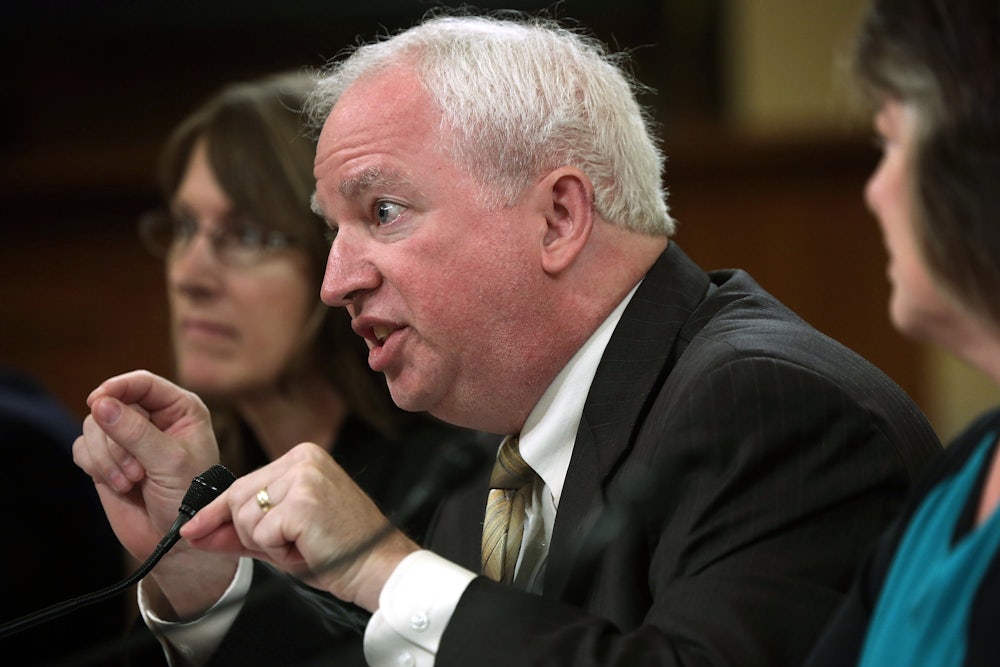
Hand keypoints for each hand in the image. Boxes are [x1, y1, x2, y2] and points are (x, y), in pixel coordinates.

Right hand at [72, 370, 237, 616]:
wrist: (176, 542)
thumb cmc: (189, 498)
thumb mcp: (169, 462)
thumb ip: (135, 432)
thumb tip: (98, 403)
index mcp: (180, 409)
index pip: (142, 383)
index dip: (117, 387)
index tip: (97, 401)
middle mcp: (154, 418)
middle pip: (112, 405)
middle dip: (116, 440)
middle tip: (136, 472)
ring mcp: (128, 438)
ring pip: (93, 427)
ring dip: (106, 458)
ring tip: (131, 482)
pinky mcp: (107, 460)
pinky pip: (83, 448)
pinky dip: (95, 467)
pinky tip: (119, 486)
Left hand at [182, 442, 420, 611]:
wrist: (378, 566)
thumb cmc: (338, 549)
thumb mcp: (282, 535)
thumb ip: (239, 530)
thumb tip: (195, 532)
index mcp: (302, 457)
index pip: (242, 483)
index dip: (216, 512)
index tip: (192, 529)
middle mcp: (303, 458)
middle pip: (238, 498)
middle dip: (249, 534)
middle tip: (290, 545)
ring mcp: (305, 477)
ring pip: (246, 518)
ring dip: (268, 544)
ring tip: (304, 544)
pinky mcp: (304, 502)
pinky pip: (262, 534)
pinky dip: (279, 552)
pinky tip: (308, 548)